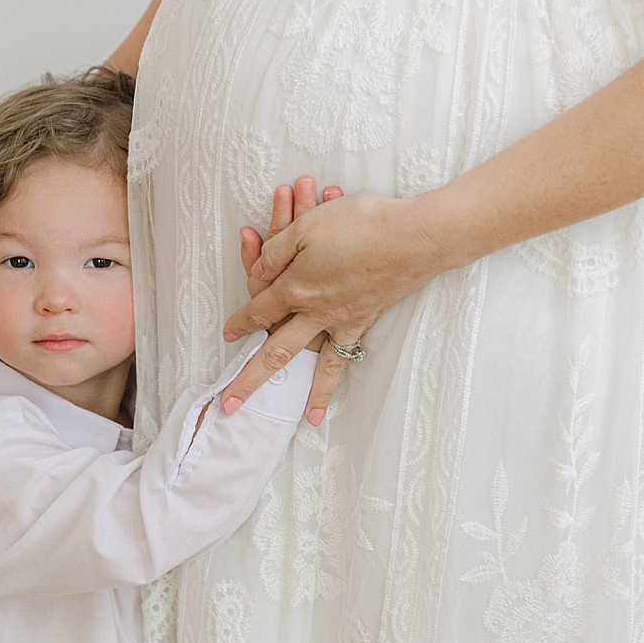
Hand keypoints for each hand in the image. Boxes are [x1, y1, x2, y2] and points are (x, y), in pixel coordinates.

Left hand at [233, 176, 343, 425]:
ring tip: (299, 419)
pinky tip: (327, 398)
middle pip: (275, 350)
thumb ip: (277, 251)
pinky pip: (345, 358)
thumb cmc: (360, 224)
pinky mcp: (366, 320)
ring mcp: (342, 320)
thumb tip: (259, 271)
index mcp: (296, 287)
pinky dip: (333, 382)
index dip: (240, 322)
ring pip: (314, 363)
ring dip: (301, 392)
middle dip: (249, 379)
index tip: (227, 334)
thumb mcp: (307, 227)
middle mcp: (316, 311)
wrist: (416, 237)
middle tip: (228, 406)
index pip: (259, 309)